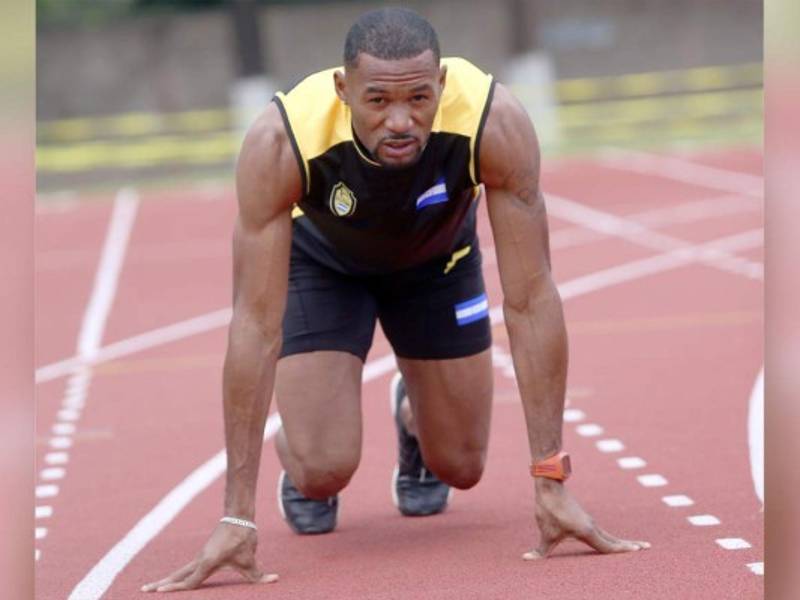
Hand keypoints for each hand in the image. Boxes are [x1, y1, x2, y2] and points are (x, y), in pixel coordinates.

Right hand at [141, 522, 277, 591]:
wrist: (239, 516)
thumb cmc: (242, 537)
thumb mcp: (250, 559)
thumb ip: (259, 575)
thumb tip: (275, 580)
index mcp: (207, 563)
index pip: (189, 581)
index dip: (175, 589)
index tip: (159, 593)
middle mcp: (200, 560)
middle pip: (177, 576)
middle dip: (161, 584)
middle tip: (144, 590)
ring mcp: (200, 557)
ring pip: (181, 571)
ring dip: (167, 580)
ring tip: (152, 588)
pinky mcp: (204, 554)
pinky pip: (187, 568)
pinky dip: (177, 575)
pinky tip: (173, 580)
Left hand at [523, 479, 649, 559]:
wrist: (549, 485)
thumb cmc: (549, 509)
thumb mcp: (545, 533)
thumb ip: (539, 550)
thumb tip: (525, 559)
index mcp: (587, 531)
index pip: (608, 546)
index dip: (622, 550)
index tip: (639, 551)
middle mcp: (592, 526)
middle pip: (613, 539)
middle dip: (629, 545)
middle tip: (646, 548)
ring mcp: (588, 520)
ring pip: (607, 534)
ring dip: (620, 541)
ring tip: (634, 546)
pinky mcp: (583, 517)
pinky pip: (600, 530)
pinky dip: (609, 536)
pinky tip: (608, 538)